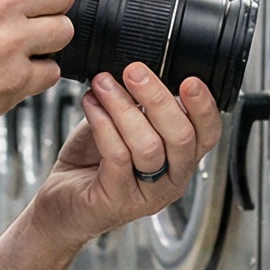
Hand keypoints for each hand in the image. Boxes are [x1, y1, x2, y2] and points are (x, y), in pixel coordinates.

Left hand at [33, 64, 226, 241]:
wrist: (61, 200)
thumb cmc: (94, 162)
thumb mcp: (124, 125)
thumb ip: (140, 104)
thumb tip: (140, 69)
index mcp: (181, 158)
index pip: (208, 133)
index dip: (204, 107)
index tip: (189, 80)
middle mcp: (172, 179)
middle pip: (182, 137)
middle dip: (158, 98)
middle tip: (134, 72)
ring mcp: (147, 194)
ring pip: (149, 146)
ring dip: (123, 108)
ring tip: (103, 84)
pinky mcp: (117, 201)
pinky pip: (117, 156)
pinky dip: (103, 124)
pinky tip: (92, 105)